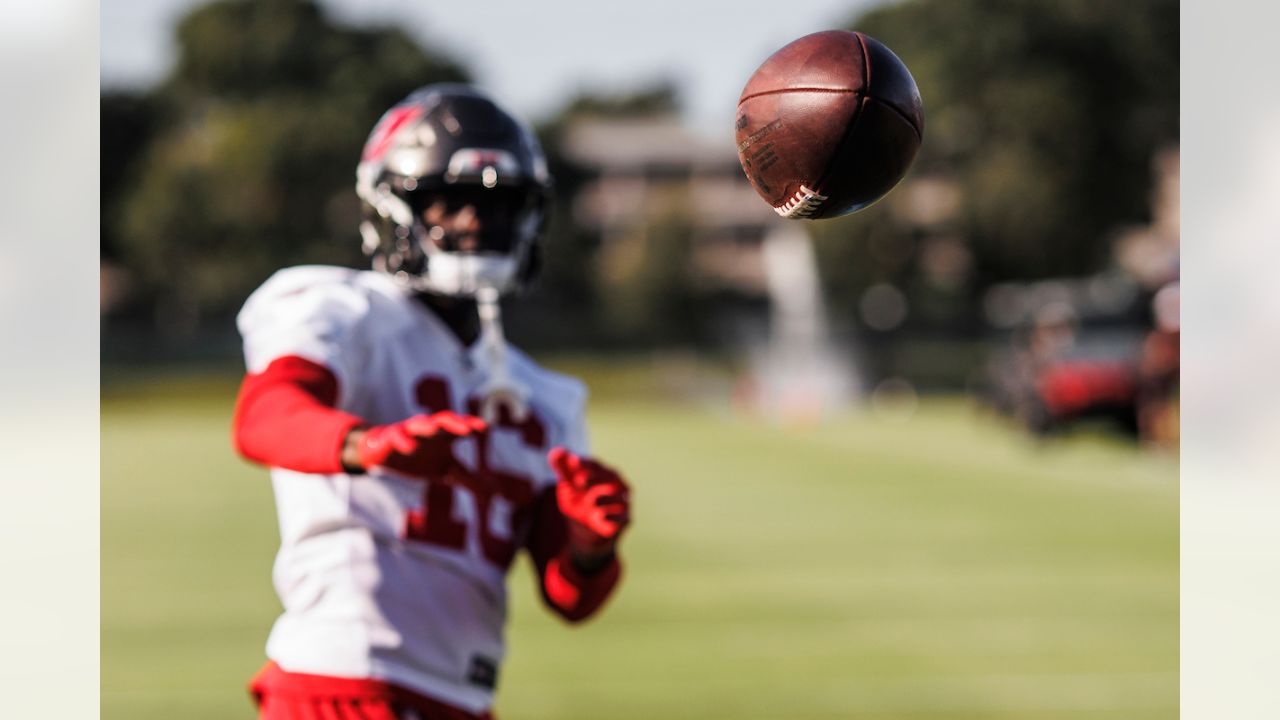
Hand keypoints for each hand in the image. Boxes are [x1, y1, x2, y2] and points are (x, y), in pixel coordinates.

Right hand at [348, 412, 487, 478]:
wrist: (384, 454)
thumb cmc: (421, 458)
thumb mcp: (447, 470)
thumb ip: (470, 479)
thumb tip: (496, 493)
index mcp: (445, 436)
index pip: (462, 427)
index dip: (473, 425)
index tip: (486, 428)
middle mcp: (429, 430)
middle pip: (444, 421)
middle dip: (455, 423)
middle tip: (468, 429)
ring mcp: (409, 431)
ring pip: (419, 424)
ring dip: (428, 426)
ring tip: (437, 430)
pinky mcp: (390, 438)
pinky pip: (396, 436)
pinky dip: (403, 440)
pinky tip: (409, 448)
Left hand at [549, 447, 630, 559]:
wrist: (588, 528)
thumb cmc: (580, 499)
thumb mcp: (569, 484)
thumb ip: (563, 467)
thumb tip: (555, 450)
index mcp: (602, 472)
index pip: (595, 465)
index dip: (584, 463)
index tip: (572, 462)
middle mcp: (616, 483)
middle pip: (608, 477)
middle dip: (594, 477)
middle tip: (578, 479)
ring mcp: (622, 501)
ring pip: (616, 495)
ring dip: (603, 496)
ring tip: (592, 499)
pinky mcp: (624, 518)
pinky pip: (621, 516)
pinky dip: (612, 516)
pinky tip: (600, 516)